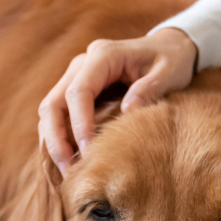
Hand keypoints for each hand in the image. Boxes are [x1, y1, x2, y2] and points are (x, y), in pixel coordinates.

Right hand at [38, 27, 197, 174]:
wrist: (168, 47)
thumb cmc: (170, 60)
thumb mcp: (169, 72)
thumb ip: (149, 89)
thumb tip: (127, 111)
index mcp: (103, 55)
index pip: (79, 92)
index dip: (79, 124)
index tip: (88, 152)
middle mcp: (82, 64)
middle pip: (54, 102)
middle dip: (57, 139)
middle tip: (69, 170)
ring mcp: (76, 76)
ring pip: (50, 110)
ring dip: (53, 142)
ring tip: (67, 172)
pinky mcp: (77, 89)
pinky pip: (59, 115)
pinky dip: (58, 138)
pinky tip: (68, 161)